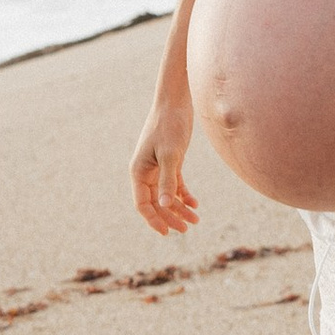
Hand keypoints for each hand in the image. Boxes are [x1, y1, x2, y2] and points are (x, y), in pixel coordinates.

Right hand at [131, 90, 200, 238]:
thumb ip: (168, 179)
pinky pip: (175, 184)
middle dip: (170, 217)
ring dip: (179, 208)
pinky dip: (184, 195)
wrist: (176, 101)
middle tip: (187, 229)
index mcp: (139, 172)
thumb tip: (164, 204)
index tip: (167, 233)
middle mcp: (146, 172)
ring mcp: (158, 167)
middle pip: (156, 203)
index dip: (153, 220)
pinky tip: (195, 204)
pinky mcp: (170, 161)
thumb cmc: (170, 125)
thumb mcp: (171, 154)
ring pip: (166, 195)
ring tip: (195, 220)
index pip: (142, 204)